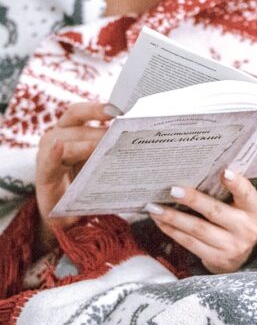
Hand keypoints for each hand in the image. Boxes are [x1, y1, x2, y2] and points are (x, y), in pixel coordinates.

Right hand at [35, 102, 114, 254]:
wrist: (72, 218)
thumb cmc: (91, 186)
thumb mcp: (105, 165)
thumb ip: (116, 150)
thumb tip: (145, 137)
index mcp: (72, 132)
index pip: (83, 112)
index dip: (99, 107)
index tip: (121, 106)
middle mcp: (58, 138)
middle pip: (77, 122)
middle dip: (99, 124)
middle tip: (122, 128)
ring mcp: (48, 155)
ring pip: (63, 138)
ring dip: (85, 139)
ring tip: (104, 143)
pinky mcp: (44, 175)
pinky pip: (48, 161)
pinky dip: (54, 153)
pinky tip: (61, 148)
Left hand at [146, 171, 256, 273]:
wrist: (242, 257)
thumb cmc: (237, 221)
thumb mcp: (243, 207)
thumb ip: (231, 192)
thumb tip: (201, 170)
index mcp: (254, 211)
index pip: (247, 195)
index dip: (236, 184)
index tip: (224, 172)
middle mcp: (245, 229)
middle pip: (216, 212)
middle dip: (193, 200)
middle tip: (173, 190)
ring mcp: (230, 246)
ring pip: (198, 229)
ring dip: (173, 217)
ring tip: (155, 207)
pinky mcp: (215, 258)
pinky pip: (189, 243)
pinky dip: (172, 231)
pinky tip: (160, 221)